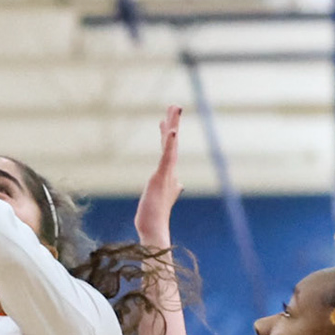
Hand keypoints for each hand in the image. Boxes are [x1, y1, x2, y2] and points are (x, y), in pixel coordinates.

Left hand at [135, 105, 182, 241]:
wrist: (154, 229)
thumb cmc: (154, 217)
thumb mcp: (162, 198)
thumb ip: (173, 189)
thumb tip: (180, 184)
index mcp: (168, 175)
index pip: (168, 150)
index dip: (168, 135)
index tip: (166, 121)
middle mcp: (169, 172)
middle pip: (171, 143)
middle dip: (173, 123)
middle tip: (174, 105)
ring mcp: (166, 174)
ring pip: (171, 145)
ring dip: (173, 126)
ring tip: (174, 110)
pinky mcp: (161, 177)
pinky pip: (167, 157)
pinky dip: (170, 144)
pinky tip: (172, 131)